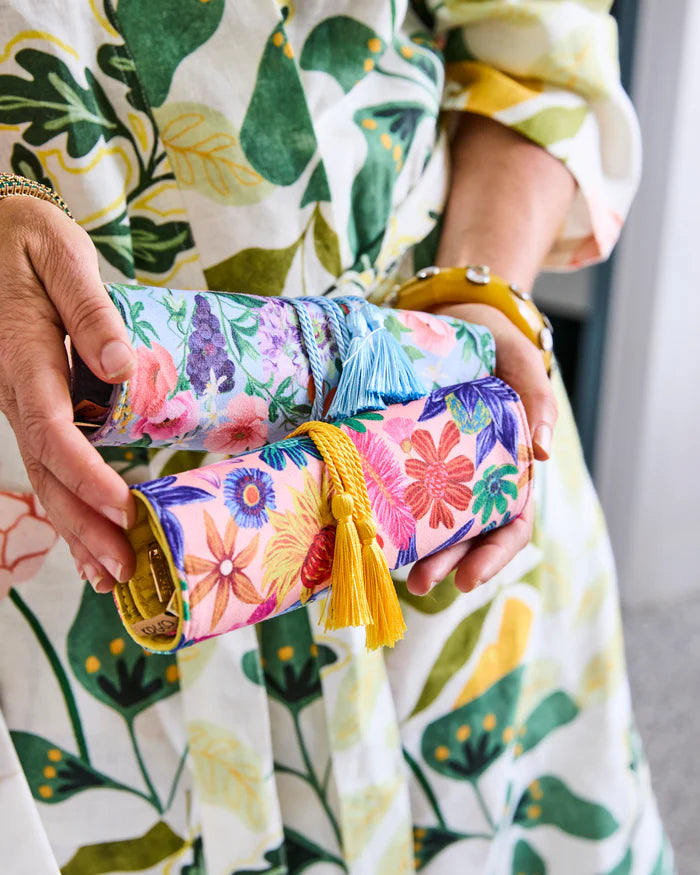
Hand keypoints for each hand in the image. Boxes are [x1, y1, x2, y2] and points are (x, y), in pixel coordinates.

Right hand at [0, 196, 137, 590]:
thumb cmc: (29, 241)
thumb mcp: (62, 258)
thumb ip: (89, 310)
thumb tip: (118, 365)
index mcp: (25, 360)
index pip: (54, 433)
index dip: (87, 477)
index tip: (125, 510)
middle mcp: (17, 392)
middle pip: (49, 472)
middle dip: (86, 525)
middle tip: (125, 569)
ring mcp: (20, 402)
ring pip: (46, 476)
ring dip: (78, 528)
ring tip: (112, 575)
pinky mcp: (31, 402)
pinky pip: (48, 461)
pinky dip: (71, 502)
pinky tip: (89, 538)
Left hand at [406, 302, 556, 595]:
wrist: (453, 315)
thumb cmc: (496, 341)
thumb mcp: (521, 360)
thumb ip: (537, 397)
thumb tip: (544, 452)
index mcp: (512, 467)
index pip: (512, 525)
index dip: (493, 556)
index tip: (468, 579)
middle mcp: (477, 477)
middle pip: (467, 535)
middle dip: (446, 563)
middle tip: (420, 583)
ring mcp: (442, 469)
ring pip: (433, 522)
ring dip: (416, 551)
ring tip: (392, 571)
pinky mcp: (410, 455)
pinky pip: (403, 489)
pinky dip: (391, 512)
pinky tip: (370, 528)